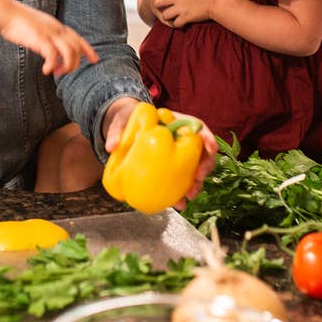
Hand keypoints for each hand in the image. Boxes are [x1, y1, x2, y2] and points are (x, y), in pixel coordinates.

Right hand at [0, 4, 98, 75]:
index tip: (95, 60)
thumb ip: (46, 36)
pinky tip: (46, 70)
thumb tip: (48, 48)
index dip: (88, 50)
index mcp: (57, 26)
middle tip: (63, 73)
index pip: (78, 39)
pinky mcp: (40, 38)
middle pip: (76, 48)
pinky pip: (53, 55)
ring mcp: (49, 33)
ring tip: (56, 73)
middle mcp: (57, 29)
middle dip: (74, 63)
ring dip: (66, 66)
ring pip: (70, 52)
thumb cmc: (18, 21)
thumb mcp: (38, 27)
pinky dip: (52, 65)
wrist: (7, 13)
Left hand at [102, 97, 218, 208]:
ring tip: (189, 196)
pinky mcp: (172, 166)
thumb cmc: (128, 118)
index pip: (197, 126)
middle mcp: (181, 137)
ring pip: (196, 167)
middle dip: (205, 166)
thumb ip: (116, 131)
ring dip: (196, 183)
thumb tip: (111, 147)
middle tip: (199, 178)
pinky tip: (179, 203)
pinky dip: (182, 191)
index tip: (210, 148)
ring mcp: (178, 153)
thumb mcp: (121, 120)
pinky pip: (182, 179)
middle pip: (202, 150)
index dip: (207, 137)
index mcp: (175, 121)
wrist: (125, 127)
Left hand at [149, 0, 218, 27]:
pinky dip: (176, 24)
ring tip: (170, 16)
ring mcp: (181, 8)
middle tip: (162, 7)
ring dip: (166, 16)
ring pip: (165, 14)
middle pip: (159, 2)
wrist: (216, 2)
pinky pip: (175, 23)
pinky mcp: (186, 18)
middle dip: (158, 5)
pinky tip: (179, 22)